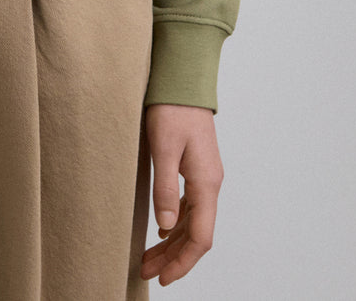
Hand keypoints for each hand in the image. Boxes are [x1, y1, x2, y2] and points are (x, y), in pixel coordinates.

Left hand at [139, 104, 222, 285]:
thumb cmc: (172, 108)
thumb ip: (165, 188)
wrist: (183, 77)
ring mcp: (204, 176)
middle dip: (173, 258)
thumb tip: (166, 227)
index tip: (162, 278)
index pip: (201, 237)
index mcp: (206, 183)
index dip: (182, 263)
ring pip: (192, 222)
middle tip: (146, 272)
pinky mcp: (196, 167)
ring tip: (147, 257)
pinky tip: (160, 230)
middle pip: (196, 234)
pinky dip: (175, 224)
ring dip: (172, 243)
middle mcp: (210, 183)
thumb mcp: (163, 148)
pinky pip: (190, 206)